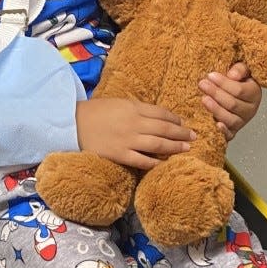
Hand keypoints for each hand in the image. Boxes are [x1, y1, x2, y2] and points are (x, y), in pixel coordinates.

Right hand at [77, 98, 196, 169]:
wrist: (73, 124)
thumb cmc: (95, 112)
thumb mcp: (118, 103)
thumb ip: (136, 109)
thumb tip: (156, 116)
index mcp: (133, 108)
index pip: (161, 113)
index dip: (175, 119)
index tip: (183, 123)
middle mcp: (134, 123)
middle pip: (164, 129)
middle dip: (182, 133)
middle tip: (194, 136)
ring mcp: (127, 140)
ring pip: (158, 144)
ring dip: (175, 147)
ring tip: (186, 148)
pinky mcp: (119, 155)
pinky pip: (142, 161)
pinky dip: (155, 163)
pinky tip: (164, 164)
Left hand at [199, 63, 261, 141]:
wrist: (234, 94)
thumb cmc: (236, 81)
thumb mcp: (241, 70)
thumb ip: (239, 69)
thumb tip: (232, 75)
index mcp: (254, 94)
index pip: (239, 90)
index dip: (224, 83)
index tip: (210, 75)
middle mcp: (250, 110)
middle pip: (232, 104)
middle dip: (216, 94)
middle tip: (202, 84)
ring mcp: (241, 122)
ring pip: (229, 119)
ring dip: (215, 109)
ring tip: (204, 99)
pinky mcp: (233, 132)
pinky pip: (229, 134)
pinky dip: (222, 131)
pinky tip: (216, 124)